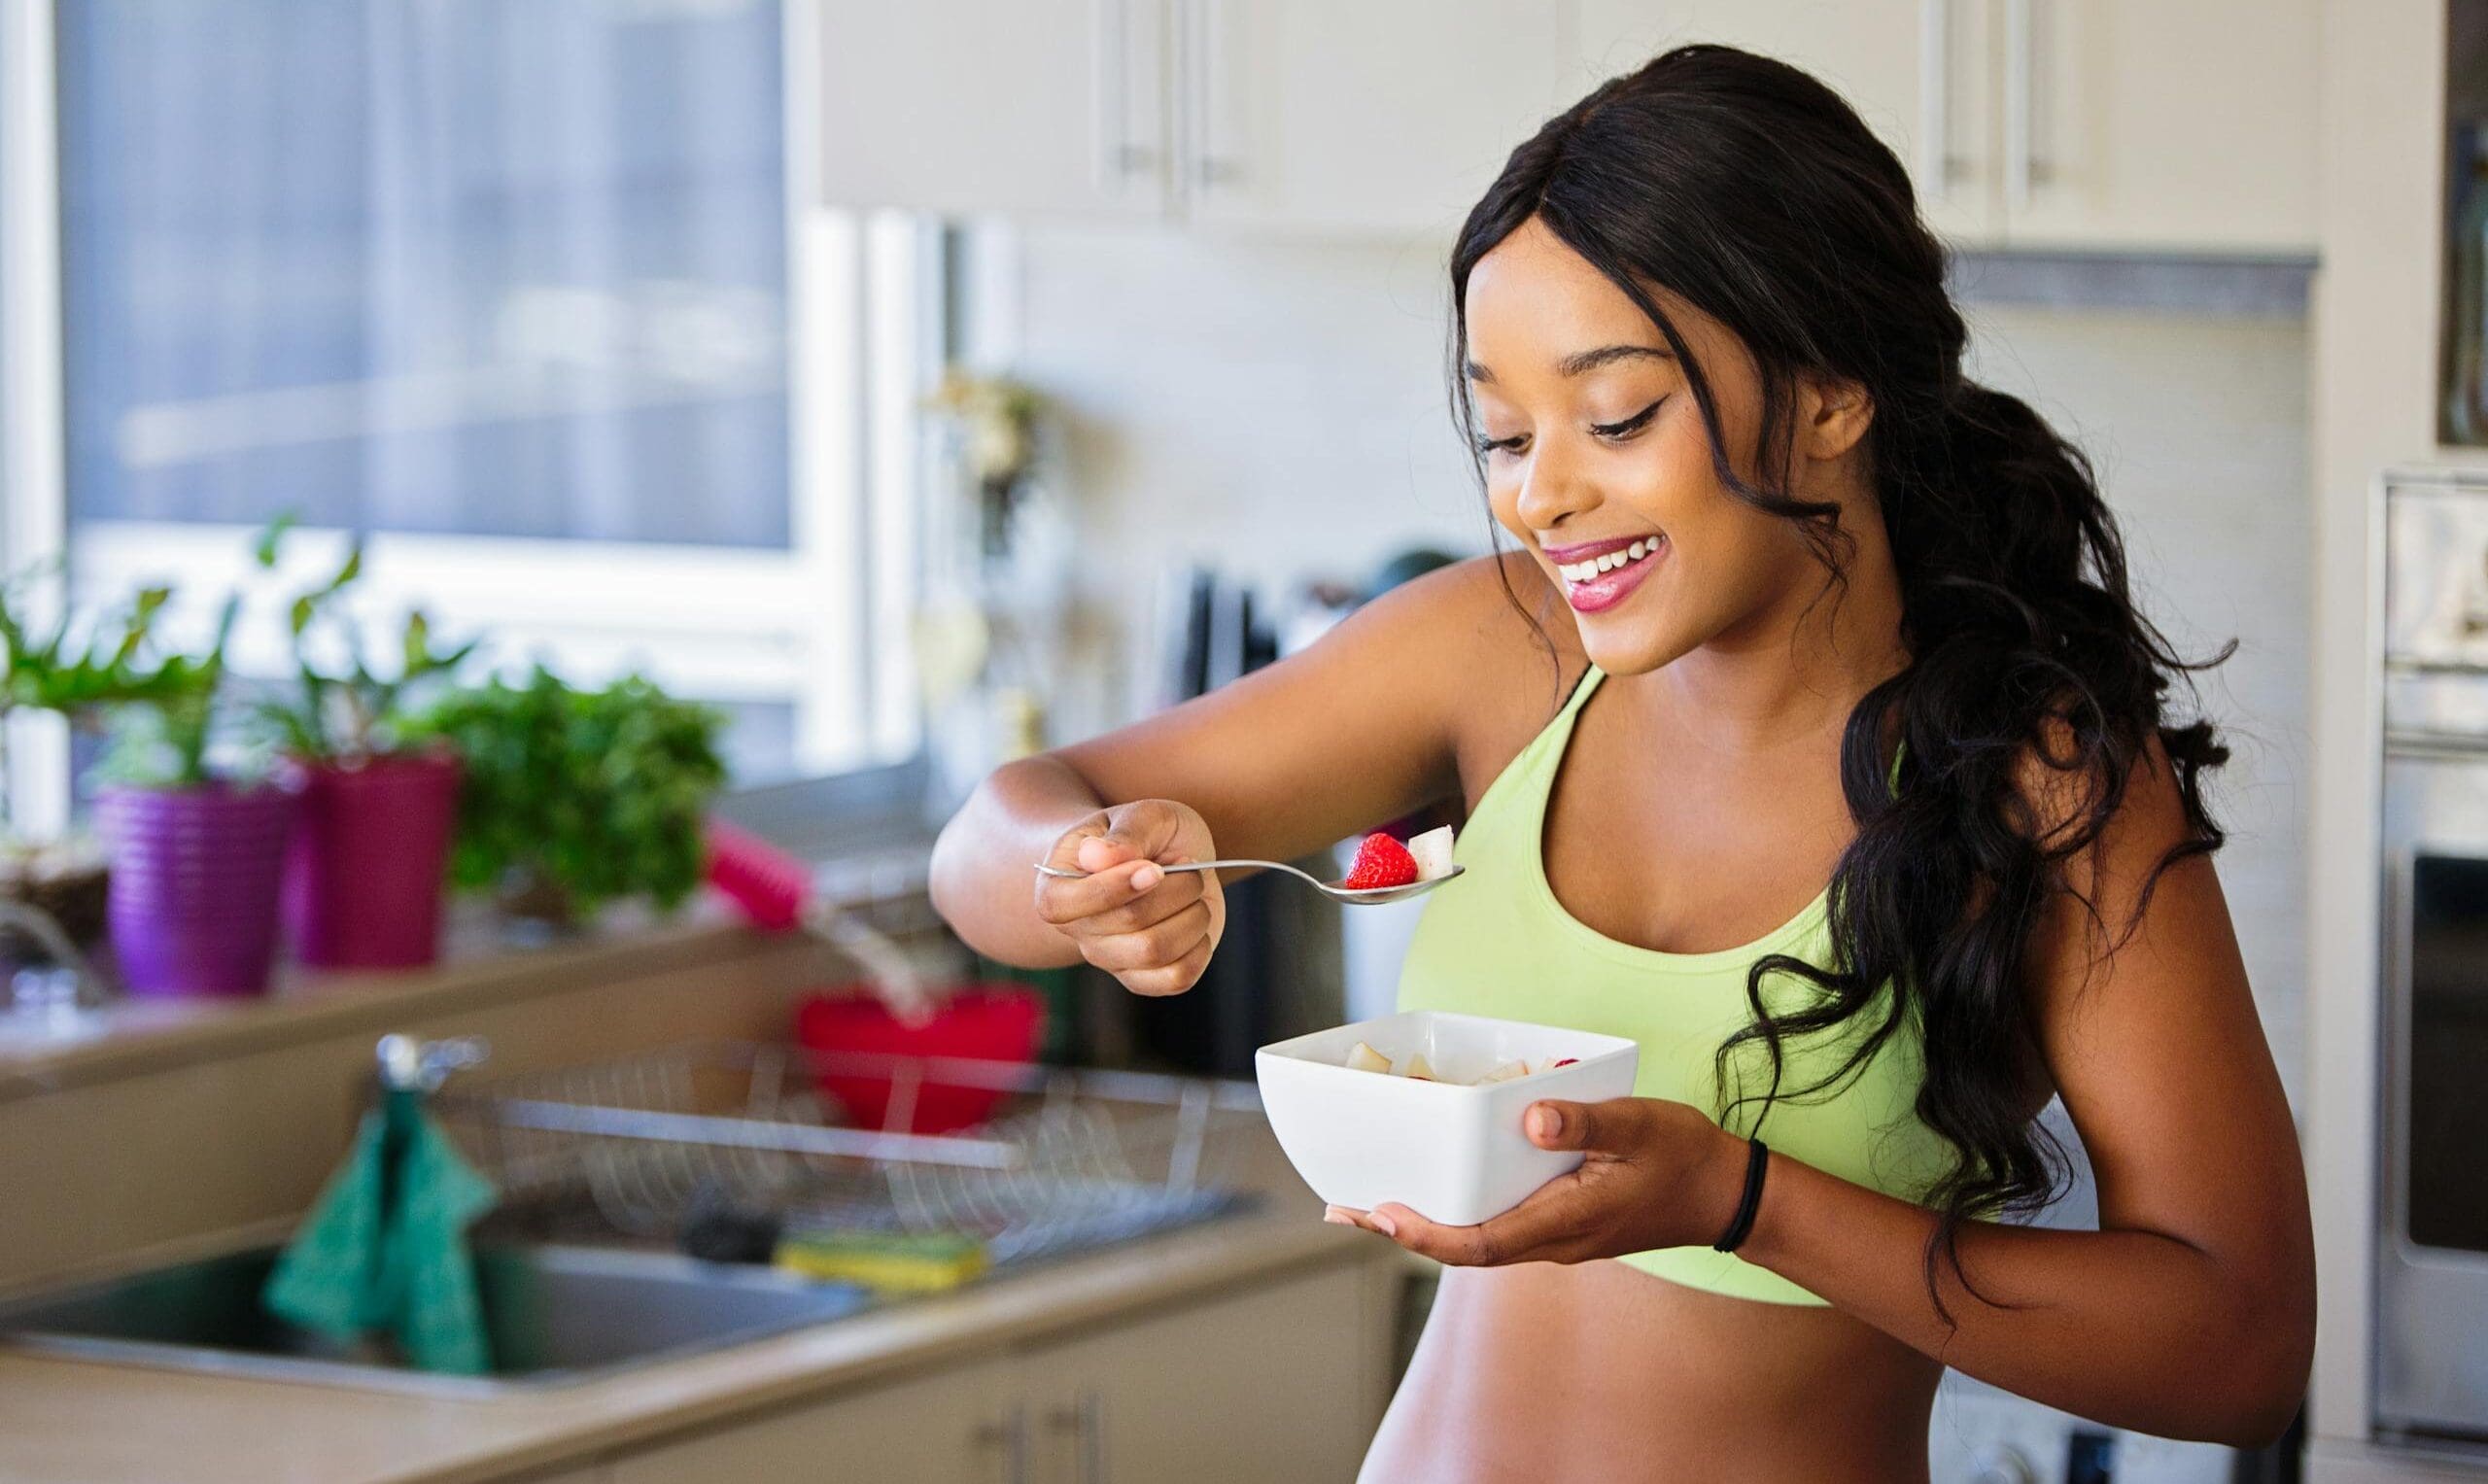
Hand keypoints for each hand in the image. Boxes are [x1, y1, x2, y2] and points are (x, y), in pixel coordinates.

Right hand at [1034, 799, 1225, 996]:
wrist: (1164, 857)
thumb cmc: (1144, 835)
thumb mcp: (1142, 815)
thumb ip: (1124, 834)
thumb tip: (1097, 858)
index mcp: (1057, 888)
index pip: (1070, 904)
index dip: (1118, 886)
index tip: (1155, 867)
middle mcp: (1078, 931)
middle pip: (1130, 923)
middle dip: (1175, 887)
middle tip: (1186, 863)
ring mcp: (1110, 959)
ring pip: (1155, 952)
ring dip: (1192, 914)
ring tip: (1193, 890)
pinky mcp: (1144, 978)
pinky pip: (1176, 979)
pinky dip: (1199, 946)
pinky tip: (1196, 920)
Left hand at [1324, 1097, 1752, 1265]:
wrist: (1724, 1195)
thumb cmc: (1681, 1157)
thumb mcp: (1639, 1127)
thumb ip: (1586, 1123)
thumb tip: (1532, 1117)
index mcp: (1563, 1223)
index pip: (1478, 1243)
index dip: (1424, 1233)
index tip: (1381, 1214)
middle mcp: (1550, 1241)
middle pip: (1462, 1248)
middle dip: (1402, 1231)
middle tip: (1345, 1209)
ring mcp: (1554, 1238)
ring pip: (1475, 1241)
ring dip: (1423, 1226)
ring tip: (1370, 1204)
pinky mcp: (1560, 1225)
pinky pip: (1495, 1228)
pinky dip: (1456, 1214)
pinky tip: (1438, 1191)